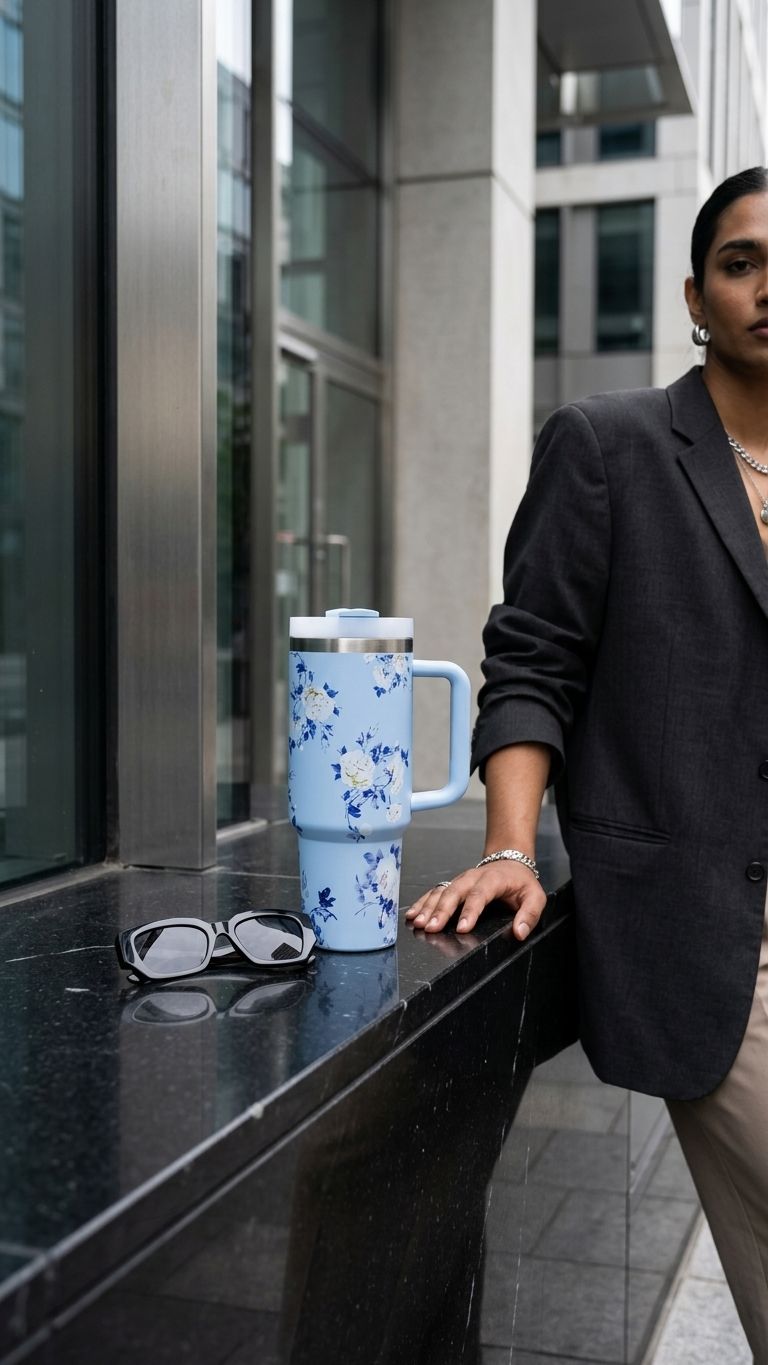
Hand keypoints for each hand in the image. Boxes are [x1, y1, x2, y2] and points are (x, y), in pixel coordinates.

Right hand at [405, 863, 546, 940]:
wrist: (510, 861)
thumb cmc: (521, 882)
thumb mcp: (535, 896)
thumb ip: (529, 915)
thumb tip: (519, 933)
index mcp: (493, 880)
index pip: (479, 895)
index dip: (470, 911)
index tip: (462, 928)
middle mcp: (473, 878)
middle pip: (454, 892)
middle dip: (441, 911)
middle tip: (430, 927)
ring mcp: (460, 880)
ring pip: (441, 891)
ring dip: (427, 907)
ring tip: (417, 923)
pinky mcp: (453, 884)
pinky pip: (434, 891)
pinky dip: (422, 902)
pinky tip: (412, 914)